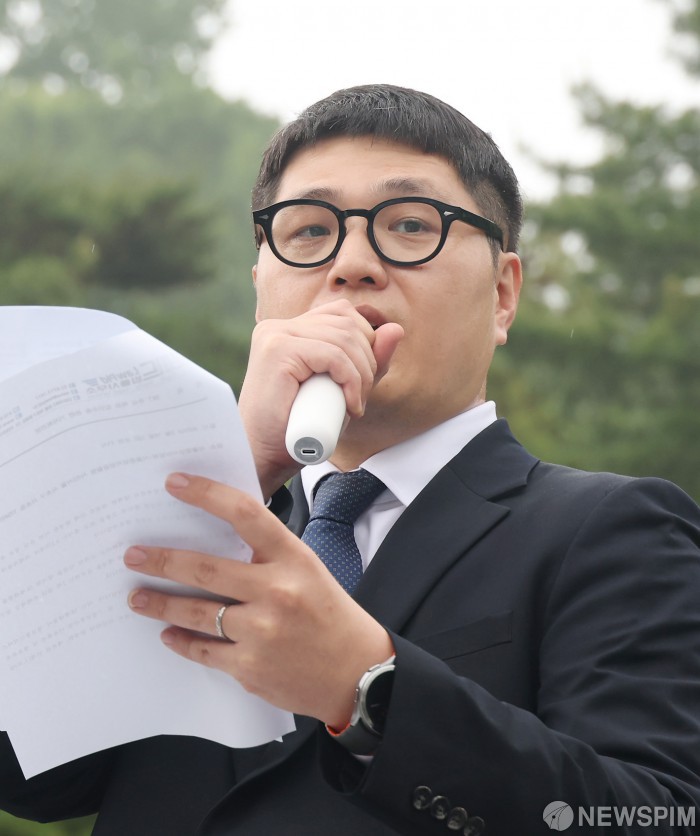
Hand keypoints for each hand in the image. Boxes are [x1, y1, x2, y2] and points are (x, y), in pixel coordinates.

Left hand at [124, 473, 393, 727]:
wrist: (357, 674)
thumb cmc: (331, 615)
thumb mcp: (308, 571)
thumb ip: (267, 557)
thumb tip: (214, 543)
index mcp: (294, 559)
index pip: (245, 513)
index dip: (207, 494)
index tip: (175, 483)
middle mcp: (277, 591)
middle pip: (205, 568)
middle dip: (161, 560)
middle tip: (132, 555)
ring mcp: (261, 632)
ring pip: (195, 613)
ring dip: (159, 604)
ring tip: (136, 597)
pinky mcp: (249, 668)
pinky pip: (203, 649)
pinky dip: (181, 640)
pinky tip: (168, 633)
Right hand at [238, 300, 402, 497]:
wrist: (263, 455)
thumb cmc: (299, 426)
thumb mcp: (343, 389)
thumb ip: (369, 362)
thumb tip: (397, 329)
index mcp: (291, 328)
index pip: (342, 314)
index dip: (366, 342)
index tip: (364, 381)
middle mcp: (280, 326)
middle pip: (347, 322)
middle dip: (368, 360)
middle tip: (360, 397)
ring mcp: (276, 335)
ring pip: (343, 338)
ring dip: (362, 374)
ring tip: (355, 404)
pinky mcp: (278, 350)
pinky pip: (332, 354)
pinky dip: (351, 379)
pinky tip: (351, 403)